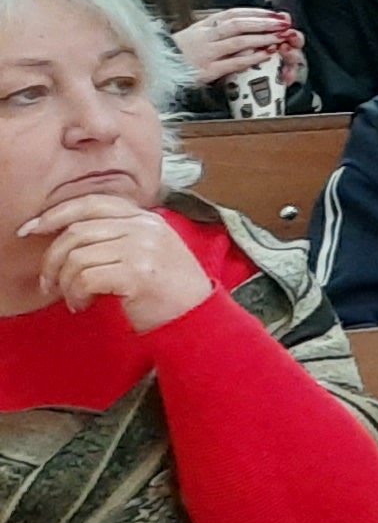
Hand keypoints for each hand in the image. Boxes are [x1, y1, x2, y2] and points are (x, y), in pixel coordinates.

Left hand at [28, 195, 212, 333]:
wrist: (199, 319)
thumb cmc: (170, 292)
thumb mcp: (151, 251)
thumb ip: (121, 235)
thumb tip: (69, 235)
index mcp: (147, 219)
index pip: (92, 203)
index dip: (56, 213)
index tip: (32, 228)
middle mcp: (145, 229)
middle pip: (77, 231)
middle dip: (52, 258)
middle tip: (49, 282)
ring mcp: (142, 249)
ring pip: (77, 256)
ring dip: (64, 282)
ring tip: (72, 298)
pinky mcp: (137, 274)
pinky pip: (85, 278)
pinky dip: (76, 294)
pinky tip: (84, 304)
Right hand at [174, 7, 288, 84]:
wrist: (151, 71)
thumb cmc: (176, 55)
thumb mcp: (194, 36)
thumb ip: (216, 30)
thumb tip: (244, 24)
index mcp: (202, 26)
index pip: (232, 14)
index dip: (255, 12)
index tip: (274, 13)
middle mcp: (204, 37)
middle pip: (238, 24)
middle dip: (263, 22)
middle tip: (283, 22)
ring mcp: (205, 53)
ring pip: (238, 41)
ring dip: (262, 37)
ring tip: (280, 36)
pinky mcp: (206, 71)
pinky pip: (233, 62)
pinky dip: (251, 57)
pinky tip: (266, 54)